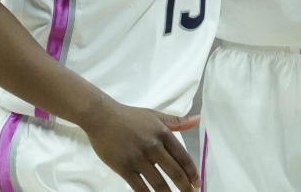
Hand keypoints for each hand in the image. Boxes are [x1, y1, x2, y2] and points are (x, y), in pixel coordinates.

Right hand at [81, 99, 200, 191]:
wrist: (102, 118)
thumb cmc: (130, 116)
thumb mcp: (156, 115)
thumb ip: (177, 122)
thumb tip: (197, 119)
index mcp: (163, 133)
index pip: (183, 156)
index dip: (192, 172)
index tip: (197, 182)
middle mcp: (153, 146)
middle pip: (174, 171)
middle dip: (185, 186)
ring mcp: (138, 158)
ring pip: (158, 182)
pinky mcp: (124, 168)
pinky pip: (139, 187)